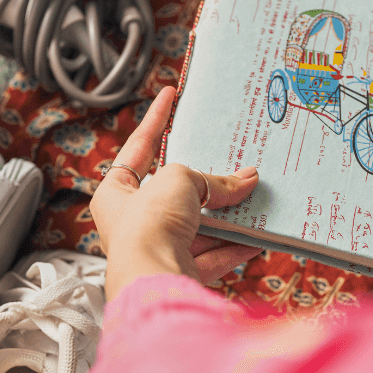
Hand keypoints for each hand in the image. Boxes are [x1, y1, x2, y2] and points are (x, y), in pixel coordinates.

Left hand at [91, 86, 263, 300]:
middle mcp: (133, 223)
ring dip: (225, 216)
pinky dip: (233, 246)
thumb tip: (247, 179)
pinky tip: (256, 236)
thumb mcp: (179, 180)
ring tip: (252, 197)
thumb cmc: (149, 223)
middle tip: (230, 162)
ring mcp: (156, 250)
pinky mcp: (179, 272)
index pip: (138, 147)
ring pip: (197, 227)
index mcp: (115, 193)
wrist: (154, 278)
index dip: (156, 119)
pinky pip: (212, 256)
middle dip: (205, 182)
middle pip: (175, 194)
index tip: (170, 95)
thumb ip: (211, 179)